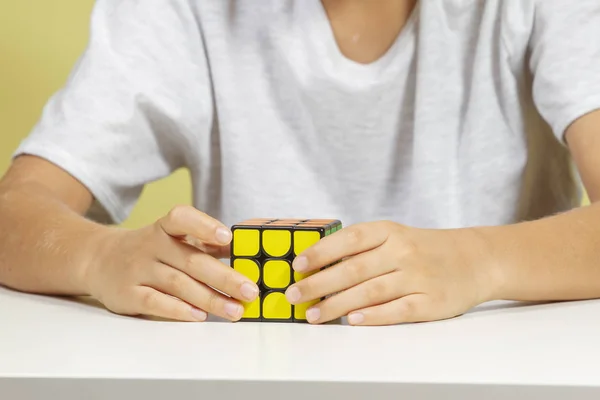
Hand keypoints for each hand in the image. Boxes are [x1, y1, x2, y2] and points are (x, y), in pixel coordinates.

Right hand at [84, 206, 258, 321]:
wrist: (98, 260)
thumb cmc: (150, 250)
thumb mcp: (173, 239)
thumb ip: (207, 243)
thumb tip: (244, 250)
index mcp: (165, 228)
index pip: (182, 219)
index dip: (204, 226)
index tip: (228, 236)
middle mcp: (150, 245)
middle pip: (191, 261)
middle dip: (224, 278)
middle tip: (250, 291)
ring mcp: (137, 269)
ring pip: (178, 284)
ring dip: (210, 299)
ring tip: (234, 310)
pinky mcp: (127, 294)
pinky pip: (154, 302)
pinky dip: (178, 310)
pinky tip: (200, 316)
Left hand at [284, 221, 496, 325]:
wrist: (474, 260)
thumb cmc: (422, 249)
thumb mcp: (394, 236)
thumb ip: (361, 248)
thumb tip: (316, 266)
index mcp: (389, 231)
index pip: (350, 239)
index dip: (321, 252)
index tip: (297, 265)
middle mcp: (403, 251)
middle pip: (354, 269)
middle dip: (319, 284)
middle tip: (293, 296)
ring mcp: (418, 276)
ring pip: (370, 292)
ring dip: (337, 305)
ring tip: (313, 315)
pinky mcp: (431, 301)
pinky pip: (397, 310)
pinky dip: (372, 316)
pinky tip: (351, 320)